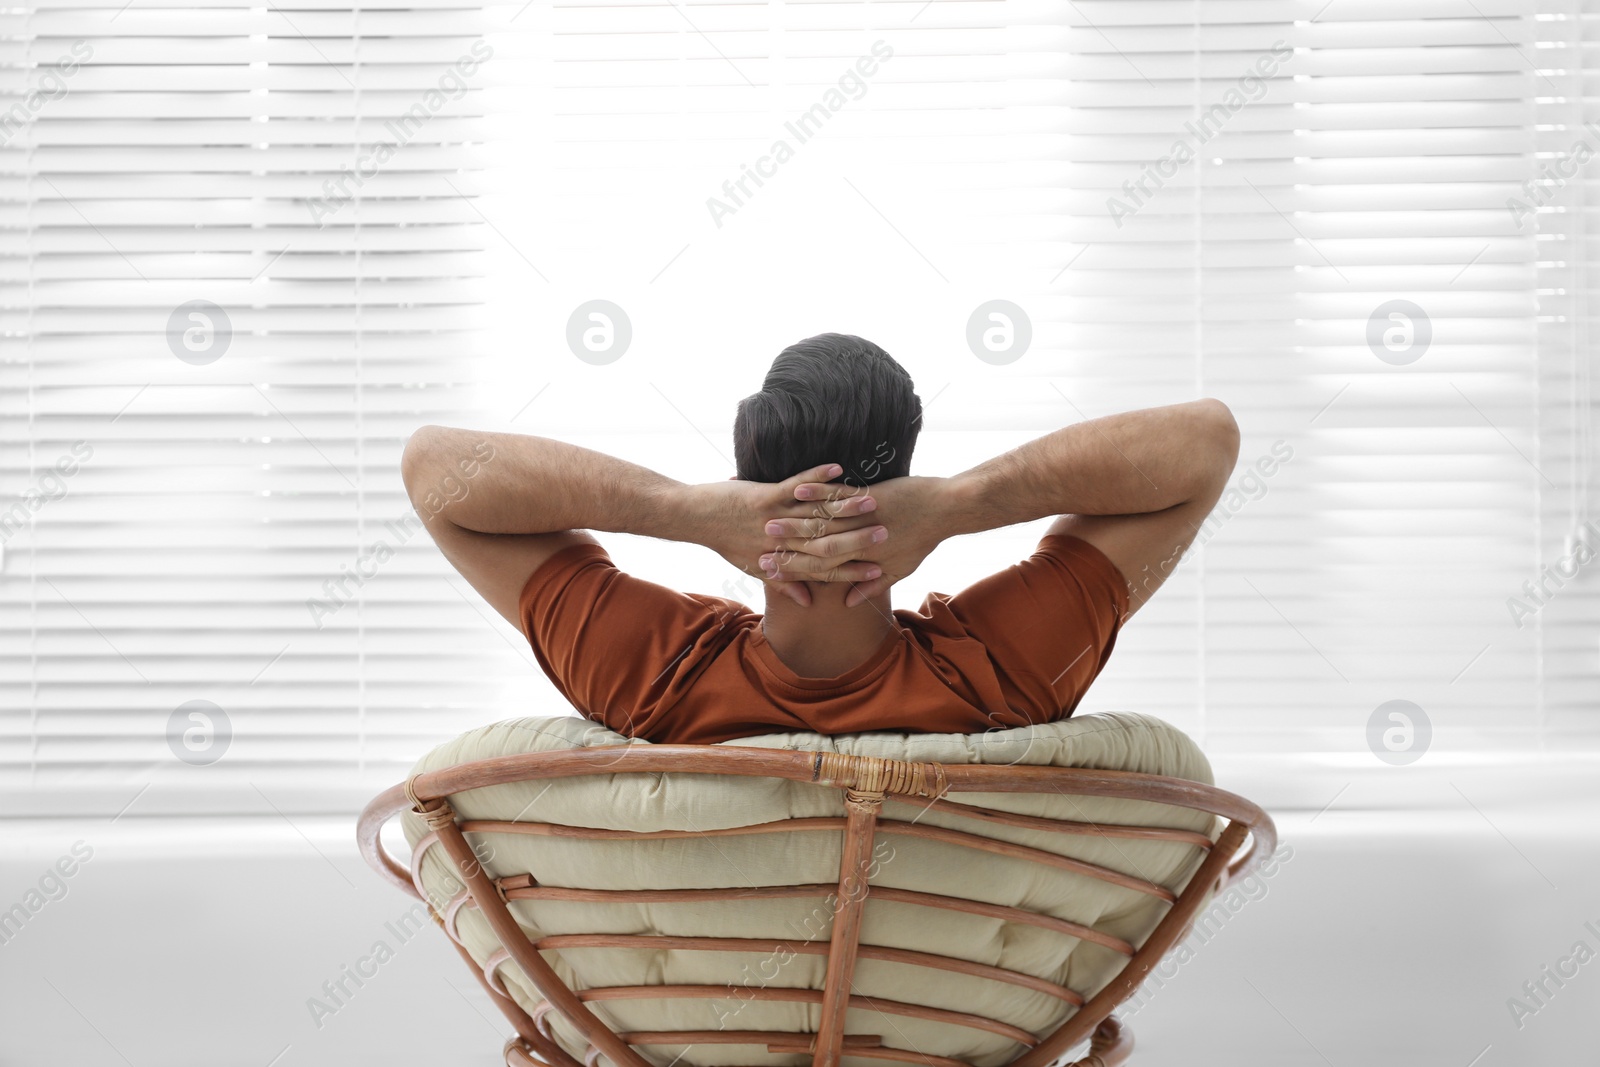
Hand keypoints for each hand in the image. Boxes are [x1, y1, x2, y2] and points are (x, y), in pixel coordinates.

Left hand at [683, 463, 884, 605]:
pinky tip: (838, 467)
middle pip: (827, 543)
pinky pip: (796, 486)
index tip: (877, 570)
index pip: (824, 569)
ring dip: (846, 507)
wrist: (694, 518)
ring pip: (817, 515)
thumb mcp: (754, 567)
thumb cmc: (725, 541)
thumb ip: (785, 584)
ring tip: (873, 502)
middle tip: (886, 534)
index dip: (852, 570)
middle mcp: (781, 542)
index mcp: (781, 560)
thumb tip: (808, 601)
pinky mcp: (765, 496)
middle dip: (859, 539)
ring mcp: (774, 518)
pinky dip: (818, 477)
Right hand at [760, 475, 952, 605]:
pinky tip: (800, 489)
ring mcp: (863, 517)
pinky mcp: (870, 494)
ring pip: (823, 520)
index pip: (822, 569)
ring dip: (794, 518)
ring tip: (769, 515)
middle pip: (816, 546)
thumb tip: (847, 604)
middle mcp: (860, 542)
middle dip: (785, 544)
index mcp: (864, 561)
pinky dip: (817, 490)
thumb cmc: (922, 539)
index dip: (795, 569)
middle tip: (759, 543)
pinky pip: (838, 493)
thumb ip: (870, 587)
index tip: (769, 569)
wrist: (945, 510)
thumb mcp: (899, 569)